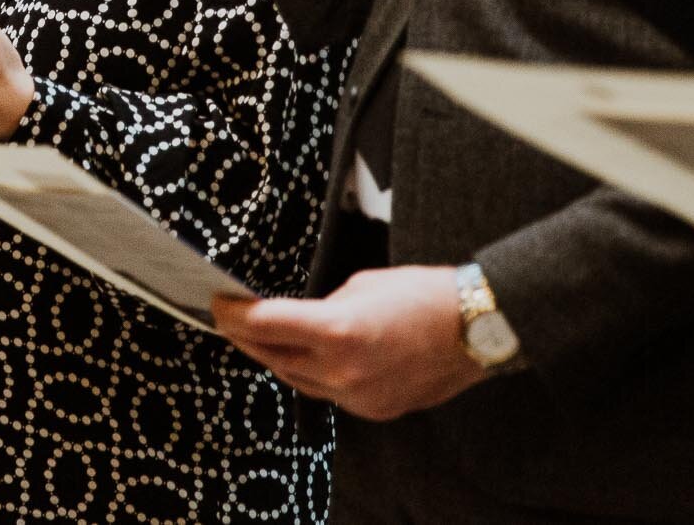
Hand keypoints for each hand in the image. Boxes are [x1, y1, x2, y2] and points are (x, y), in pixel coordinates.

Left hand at [214, 266, 485, 420]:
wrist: (476, 330)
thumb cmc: (423, 295)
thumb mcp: (361, 284)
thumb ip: (324, 306)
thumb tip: (303, 318)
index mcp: (337, 331)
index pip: (265, 325)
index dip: (234, 314)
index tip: (217, 303)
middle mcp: (342, 371)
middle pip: (273, 357)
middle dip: (245, 338)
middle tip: (228, 320)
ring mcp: (357, 397)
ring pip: (297, 380)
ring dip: (274, 358)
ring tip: (257, 339)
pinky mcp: (373, 410)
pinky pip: (327, 394)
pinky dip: (310, 375)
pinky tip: (302, 359)